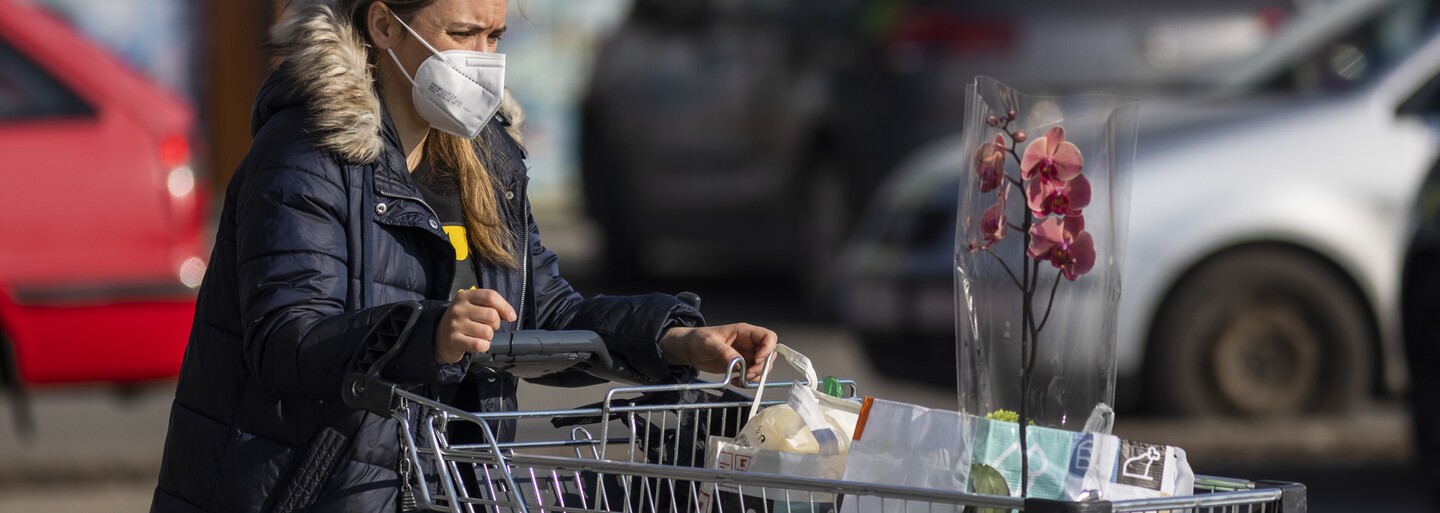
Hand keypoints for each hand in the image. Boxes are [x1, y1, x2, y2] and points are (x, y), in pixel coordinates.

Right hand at [435, 288, 515, 363]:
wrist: (439, 336)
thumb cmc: (463, 320)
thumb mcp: (472, 306)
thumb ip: (491, 306)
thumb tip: (511, 315)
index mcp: (465, 296)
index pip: (491, 296)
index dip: (505, 307)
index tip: (510, 317)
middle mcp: (459, 308)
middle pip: (492, 316)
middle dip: (496, 325)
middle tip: (488, 327)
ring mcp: (455, 324)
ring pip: (487, 332)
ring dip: (489, 337)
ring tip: (480, 336)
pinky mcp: (454, 340)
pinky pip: (480, 344)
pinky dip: (484, 346)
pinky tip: (478, 344)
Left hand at [659, 323, 776, 379]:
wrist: (689, 350)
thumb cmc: (698, 339)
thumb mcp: (709, 343)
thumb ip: (724, 351)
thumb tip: (739, 363)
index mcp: (744, 332)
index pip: (768, 337)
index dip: (768, 349)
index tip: (757, 360)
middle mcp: (749, 343)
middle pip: (769, 354)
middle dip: (762, 366)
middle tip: (748, 374)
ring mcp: (746, 355)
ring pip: (762, 366)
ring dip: (755, 376)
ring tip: (740, 378)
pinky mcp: (741, 366)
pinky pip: (752, 375)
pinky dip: (747, 381)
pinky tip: (735, 381)